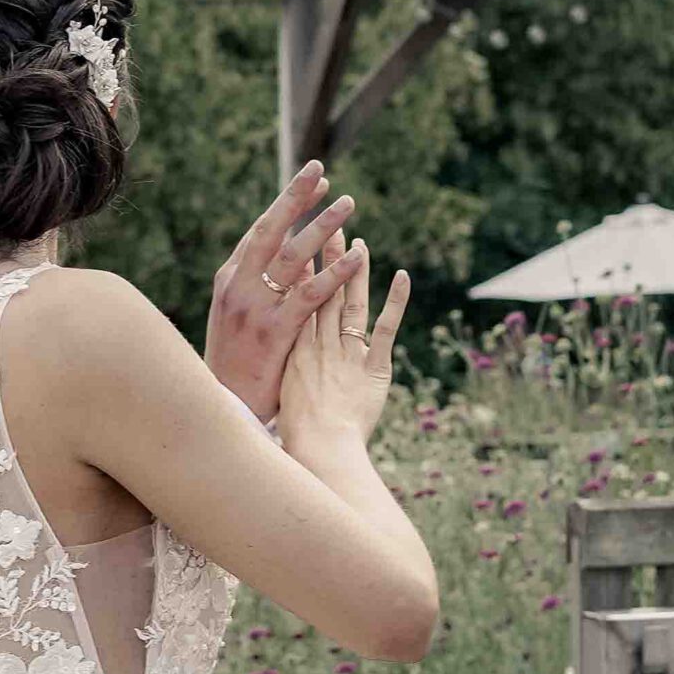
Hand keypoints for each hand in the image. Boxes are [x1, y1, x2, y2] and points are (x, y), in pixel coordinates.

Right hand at [203, 160, 368, 422]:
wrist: (222, 408)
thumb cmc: (233, 364)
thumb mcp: (233, 318)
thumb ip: (253, 287)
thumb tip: (278, 260)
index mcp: (228, 281)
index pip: (259, 231)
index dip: (287, 204)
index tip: (312, 181)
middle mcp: (238, 287)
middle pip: (270, 231)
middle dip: (296, 197)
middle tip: (320, 169)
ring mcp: (254, 309)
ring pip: (291, 256)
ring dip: (322, 226)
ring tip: (348, 203)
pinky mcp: (274, 332)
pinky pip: (310, 295)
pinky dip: (334, 273)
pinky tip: (356, 257)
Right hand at [277, 240, 410, 459]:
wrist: (320, 448)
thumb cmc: (296, 433)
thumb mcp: (278, 395)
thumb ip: (281, 372)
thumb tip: (272, 360)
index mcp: (294, 351)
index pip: (296, 301)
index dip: (298, 270)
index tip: (298, 242)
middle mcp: (319, 346)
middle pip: (322, 292)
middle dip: (324, 256)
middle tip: (327, 225)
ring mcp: (347, 354)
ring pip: (350, 303)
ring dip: (355, 270)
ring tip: (357, 241)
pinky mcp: (375, 367)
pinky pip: (386, 327)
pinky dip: (395, 300)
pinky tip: (402, 276)